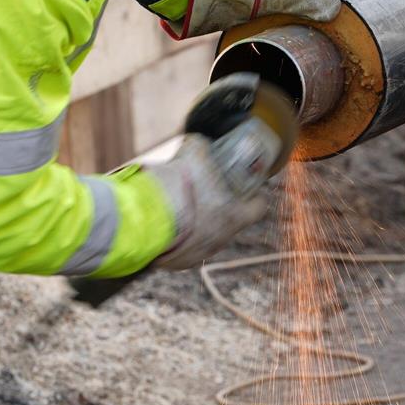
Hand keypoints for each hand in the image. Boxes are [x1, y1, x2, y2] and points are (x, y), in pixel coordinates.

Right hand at [146, 134, 266, 269]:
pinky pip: (182, 247)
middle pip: (229, 222)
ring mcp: (200, 254)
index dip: (255, 196)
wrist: (145, 217)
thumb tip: (201, 141)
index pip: (259, 208)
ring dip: (196, 223)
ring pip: (205, 236)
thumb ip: (203, 146)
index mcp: (235, 216)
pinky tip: (164, 222)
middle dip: (220, 207)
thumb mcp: (195, 152)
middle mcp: (222, 239)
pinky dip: (177, 235)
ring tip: (179, 206)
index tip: (250, 188)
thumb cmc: (178, 185)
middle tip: (206, 192)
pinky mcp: (177, 262)